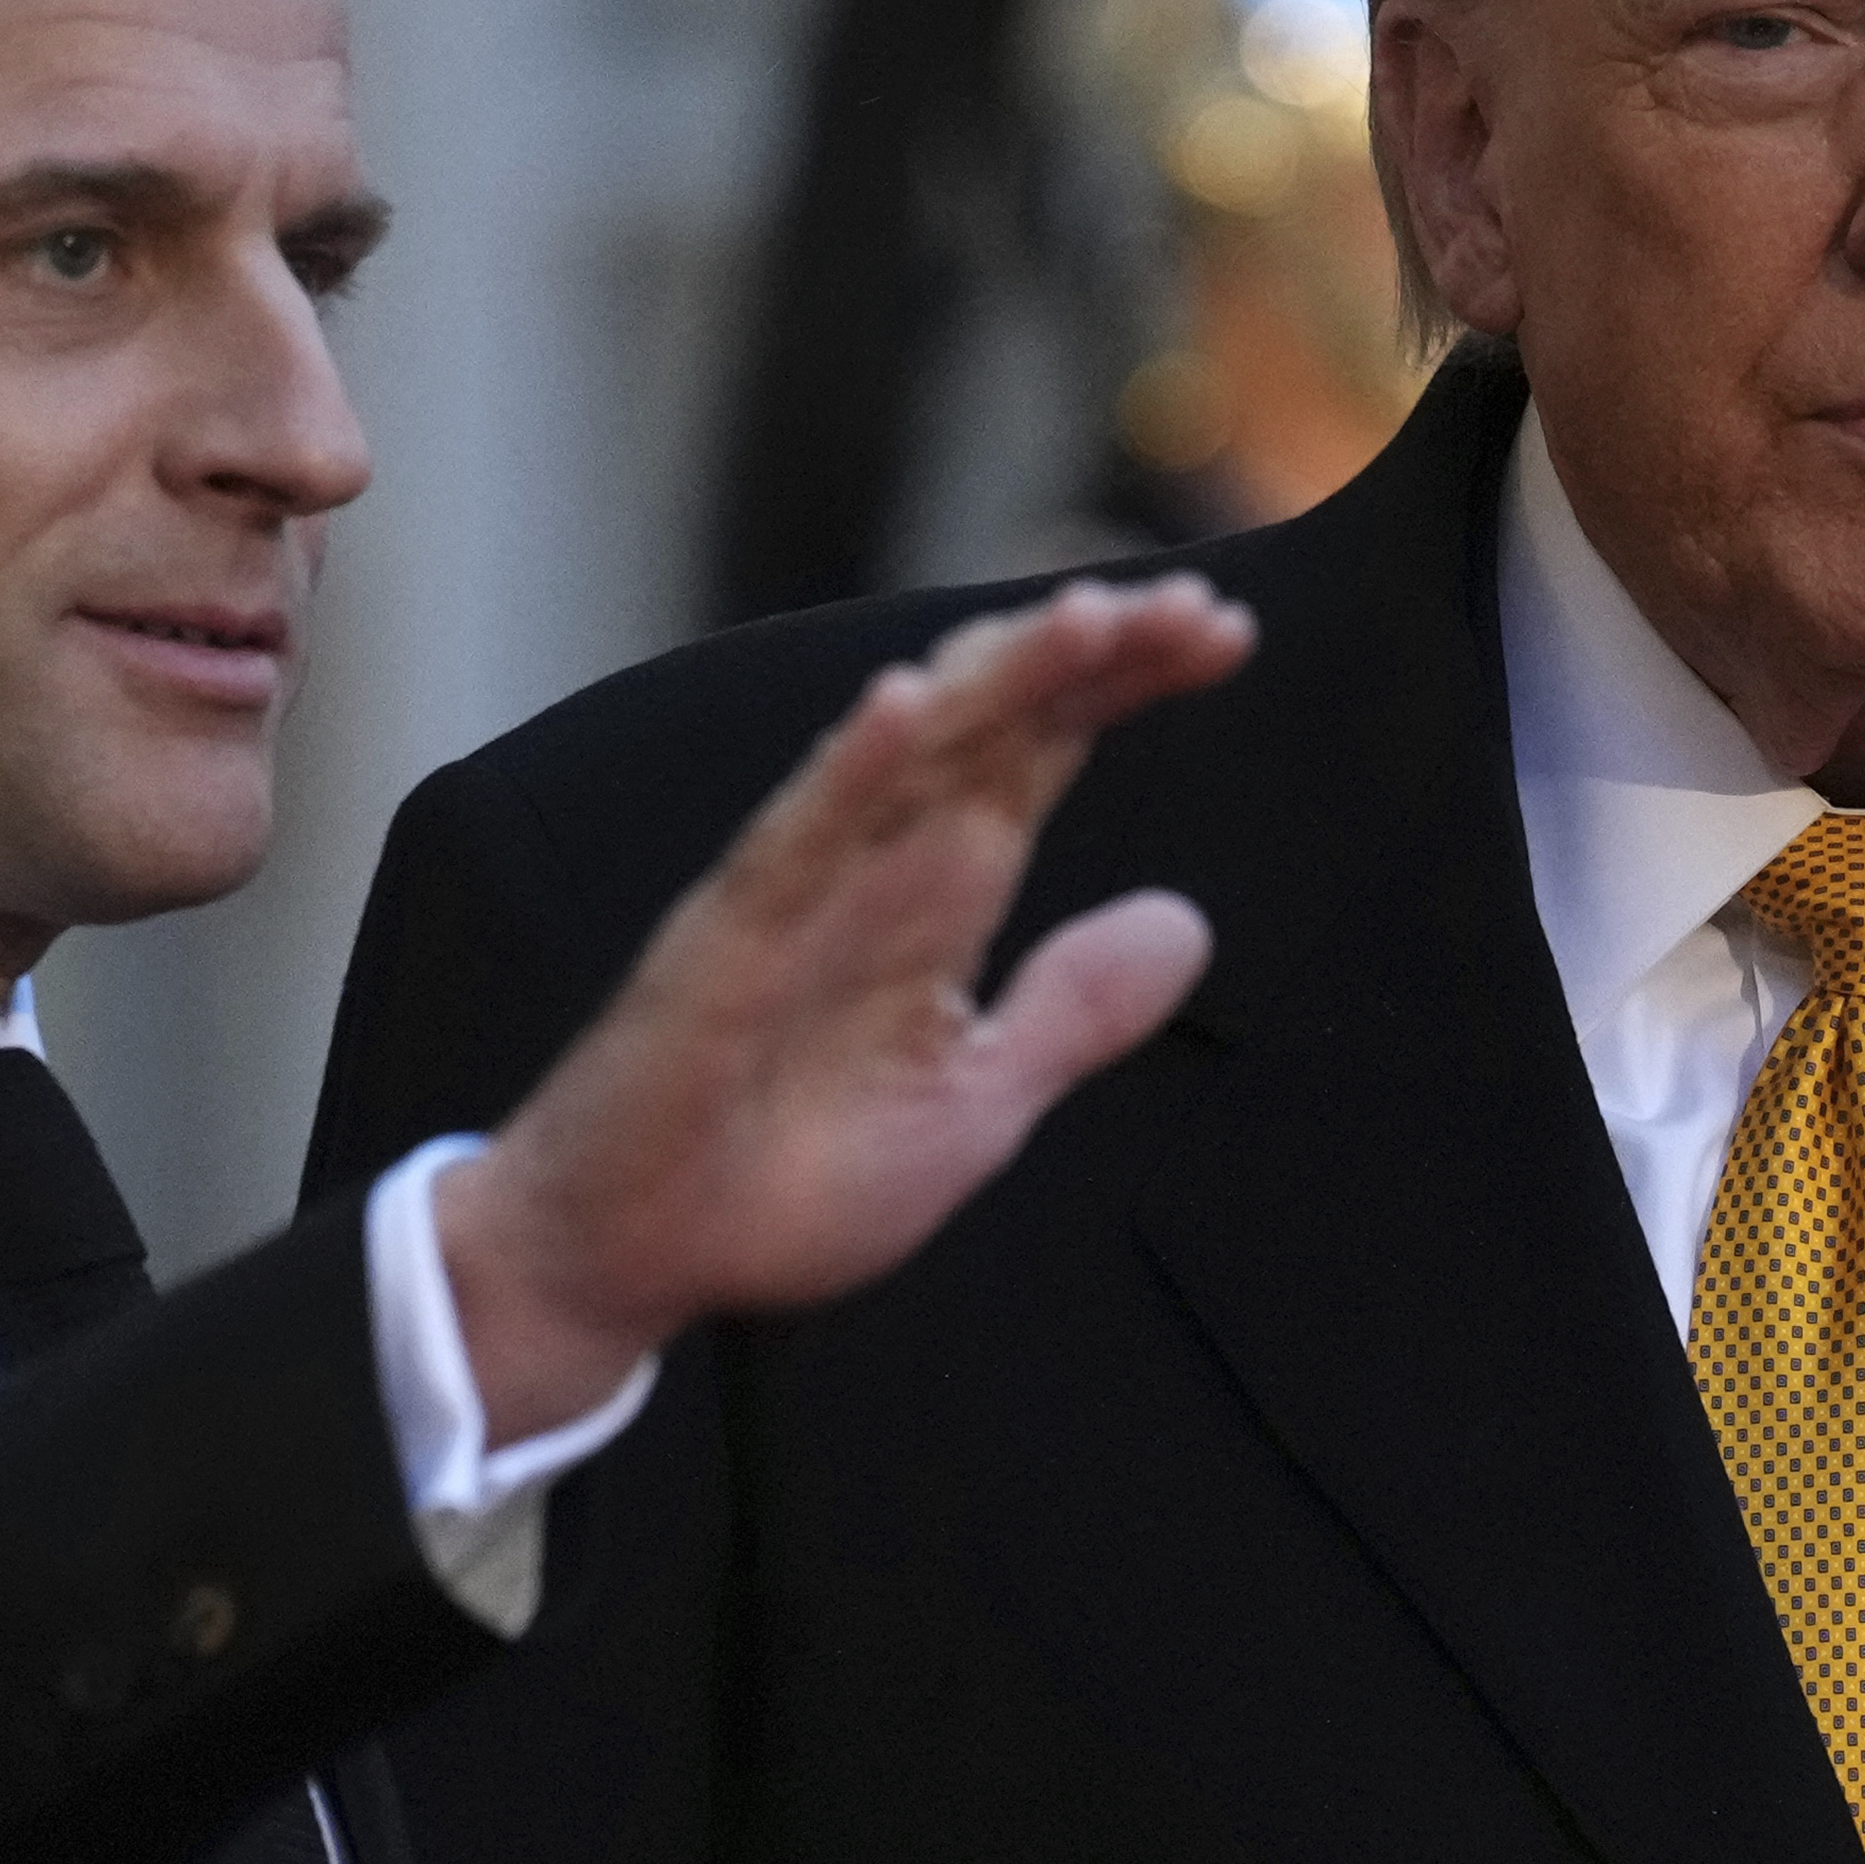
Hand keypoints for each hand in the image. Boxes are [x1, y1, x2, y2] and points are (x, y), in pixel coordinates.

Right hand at [430, 575, 1254, 1441]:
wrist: (637, 1260)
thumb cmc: (783, 1180)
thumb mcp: (974, 1102)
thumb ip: (1072, 1010)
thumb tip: (1187, 920)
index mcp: (937, 892)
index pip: (1041, 749)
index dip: (1126, 682)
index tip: (1227, 634)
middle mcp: (874, 862)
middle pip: (995, 721)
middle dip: (1091, 655)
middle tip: (1198, 603)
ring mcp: (800, 889)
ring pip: (910, 752)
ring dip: (997, 679)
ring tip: (1087, 617)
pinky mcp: (729, 943)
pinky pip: (796, 839)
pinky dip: (850, 770)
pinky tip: (907, 705)